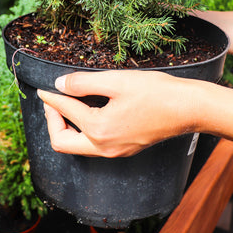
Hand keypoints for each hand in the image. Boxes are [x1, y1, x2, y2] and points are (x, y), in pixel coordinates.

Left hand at [38, 70, 198, 157]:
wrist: (189, 108)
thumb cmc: (156, 92)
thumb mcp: (116, 80)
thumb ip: (82, 82)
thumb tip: (59, 84)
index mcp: (99, 129)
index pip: (65, 112)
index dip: (51, 98)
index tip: (43, 89)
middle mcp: (104, 147)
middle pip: (62, 142)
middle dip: (52, 121)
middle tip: (52, 101)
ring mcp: (115, 152)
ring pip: (77, 146)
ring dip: (66, 127)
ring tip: (66, 105)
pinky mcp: (124, 149)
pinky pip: (92, 145)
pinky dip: (82, 130)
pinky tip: (87, 113)